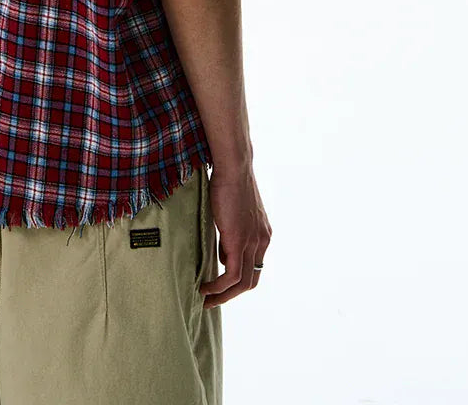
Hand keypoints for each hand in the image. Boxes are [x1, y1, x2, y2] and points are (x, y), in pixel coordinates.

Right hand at [198, 167, 270, 308]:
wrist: (234, 168)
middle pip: (251, 281)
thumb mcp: (233, 213)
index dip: (238, 281)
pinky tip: (205, 288)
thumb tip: (222, 255)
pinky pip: (231, 276)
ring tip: (206, 299)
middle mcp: (262, 242)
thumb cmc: (229, 182)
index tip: (220, 286)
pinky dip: (218, 287)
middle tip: (212, 300)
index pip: (254, 267)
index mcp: (262, 234)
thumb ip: (231, 234)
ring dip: (223, 296)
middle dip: (231, 295)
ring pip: (242, 283)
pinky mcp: (239, 242)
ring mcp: (253, 243)